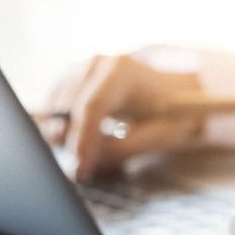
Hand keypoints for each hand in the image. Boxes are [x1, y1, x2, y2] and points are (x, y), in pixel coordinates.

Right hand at [37, 54, 203, 180]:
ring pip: (57, 109)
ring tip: (85, 157)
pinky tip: (80, 142)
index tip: (80, 170)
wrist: (178, 93)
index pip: (92, 107)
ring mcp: (82, 68)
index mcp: (121, 71)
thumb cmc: (174, 113)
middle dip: (72, 143)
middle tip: (81, 171)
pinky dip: (64, 127)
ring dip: (66, 136)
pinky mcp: (73, 79)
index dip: (83, 142)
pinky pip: (56, 107)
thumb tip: (85, 163)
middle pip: (69, 108)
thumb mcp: (158, 134)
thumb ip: (121, 148)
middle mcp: (97, 64)